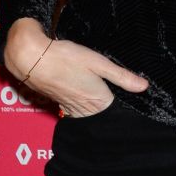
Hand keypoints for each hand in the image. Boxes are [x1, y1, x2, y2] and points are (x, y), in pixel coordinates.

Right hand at [4, 18, 147, 118]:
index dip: (126, 108)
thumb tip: (144, 87)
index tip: (136, 106)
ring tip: (102, 95)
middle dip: (110, 111)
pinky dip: (81, 103)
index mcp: (97, 102)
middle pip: (101, 116)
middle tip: (123, 101)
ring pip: (88, 113)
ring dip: (95, 108)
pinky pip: (75, 108)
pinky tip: (83, 91)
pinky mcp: (59, 102)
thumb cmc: (66, 59)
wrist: (32, 59)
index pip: (116, 113)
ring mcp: (69, 107)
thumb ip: (122, 76)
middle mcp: (83, 110)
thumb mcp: (99, 63)